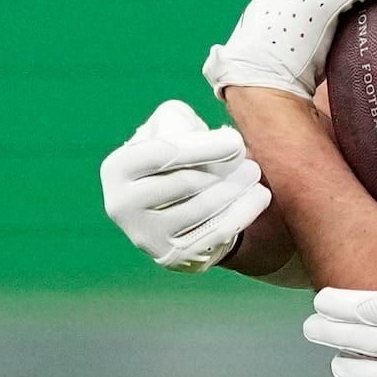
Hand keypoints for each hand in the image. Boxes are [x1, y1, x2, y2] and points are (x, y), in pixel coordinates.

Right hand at [100, 99, 268, 271]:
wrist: (179, 206)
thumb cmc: (179, 158)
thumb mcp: (172, 127)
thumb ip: (179, 119)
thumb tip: (212, 139)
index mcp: (117, 167)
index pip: (161, 153)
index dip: (203, 147)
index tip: (236, 141)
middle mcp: (121, 204)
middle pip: (185, 183)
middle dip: (224, 170)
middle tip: (251, 162)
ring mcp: (145, 235)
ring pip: (203, 208)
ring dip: (237, 189)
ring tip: (255, 173)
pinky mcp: (172, 256)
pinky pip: (216, 233)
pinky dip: (242, 212)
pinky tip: (259, 196)